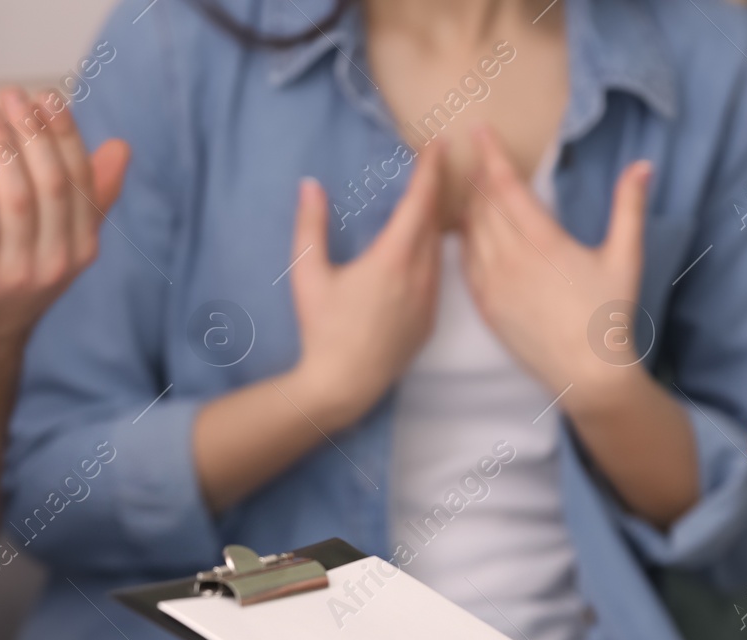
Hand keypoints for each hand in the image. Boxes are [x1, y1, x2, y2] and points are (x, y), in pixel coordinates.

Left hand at [0, 88, 130, 366]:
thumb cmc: (14, 280)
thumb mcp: (59, 241)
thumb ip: (89, 197)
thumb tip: (121, 148)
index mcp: (82, 246)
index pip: (80, 180)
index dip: (65, 134)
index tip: (46, 95)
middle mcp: (59, 262)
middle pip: (53, 185)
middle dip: (33, 133)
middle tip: (11, 95)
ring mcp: (19, 276)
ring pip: (18, 200)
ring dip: (1, 149)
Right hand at [283, 141, 444, 430]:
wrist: (343, 386)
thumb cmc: (322, 330)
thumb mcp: (307, 275)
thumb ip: (310, 227)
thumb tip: (310, 186)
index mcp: (392, 260)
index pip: (419, 204)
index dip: (430, 171)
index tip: (438, 145)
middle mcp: (419, 278)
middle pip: (434, 224)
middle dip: (433, 194)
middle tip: (431, 168)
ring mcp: (429, 302)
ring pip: (439, 252)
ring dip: (435, 226)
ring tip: (426, 206)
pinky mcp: (429, 323)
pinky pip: (437, 279)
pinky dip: (433, 257)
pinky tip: (421, 253)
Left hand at [459, 126, 650, 412]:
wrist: (587, 372)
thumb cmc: (610, 315)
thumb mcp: (625, 257)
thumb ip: (629, 208)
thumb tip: (642, 165)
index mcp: (543, 242)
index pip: (506, 187)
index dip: (491, 156)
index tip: (479, 130)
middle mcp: (511, 260)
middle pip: (484, 206)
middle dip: (479, 178)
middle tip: (476, 156)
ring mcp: (494, 285)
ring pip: (471, 233)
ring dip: (470, 207)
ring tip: (471, 188)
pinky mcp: (488, 307)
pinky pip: (467, 265)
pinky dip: (465, 242)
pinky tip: (468, 233)